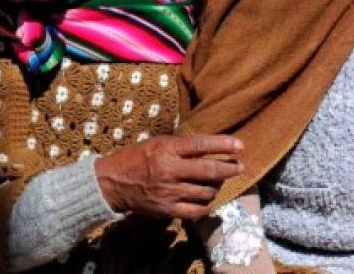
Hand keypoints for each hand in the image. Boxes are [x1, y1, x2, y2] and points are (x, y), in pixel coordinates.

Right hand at [94, 134, 243, 219]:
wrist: (113, 183)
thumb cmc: (139, 158)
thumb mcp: (159, 143)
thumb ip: (183, 146)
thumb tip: (212, 147)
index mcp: (167, 150)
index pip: (201, 145)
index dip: (223, 145)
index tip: (240, 146)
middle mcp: (170, 171)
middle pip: (209, 171)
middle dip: (229, 169)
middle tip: (239, 166)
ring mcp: (169, 192)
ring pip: (206, 192)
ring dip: (217, 186)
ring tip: (218, 181)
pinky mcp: (167, 210)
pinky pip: (196, 210)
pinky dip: (206, 204)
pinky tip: (207, 198)